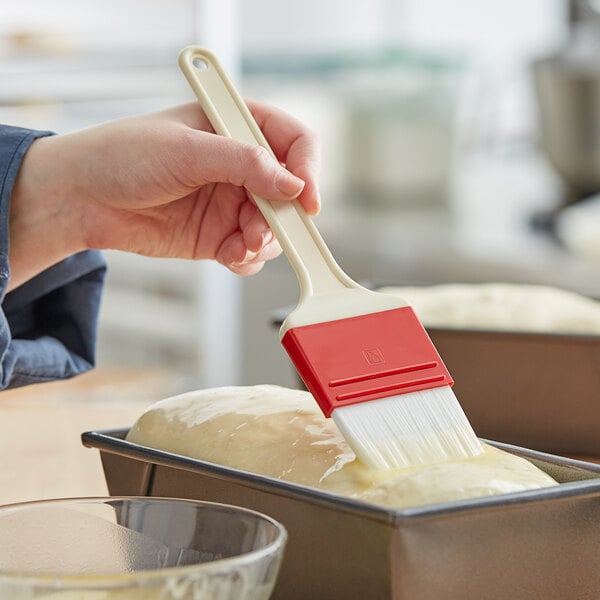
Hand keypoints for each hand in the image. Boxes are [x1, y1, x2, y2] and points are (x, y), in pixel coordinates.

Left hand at [9, 101, 320, 288]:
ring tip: (238, 244)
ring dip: (264, 241)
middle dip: (281, 216)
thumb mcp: (186, 150)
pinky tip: (228, 255)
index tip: (306, 198)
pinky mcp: (219, 234)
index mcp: (236, 127)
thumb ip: (243, 163)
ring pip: (275, 228)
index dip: (308, 169)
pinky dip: (247, 259)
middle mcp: (240, 166)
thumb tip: (292, 185)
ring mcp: (231, 202)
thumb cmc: (124, 156)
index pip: (295, 143)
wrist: (84, 199)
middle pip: (290, 193)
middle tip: (259, 230)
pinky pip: (251, 252)